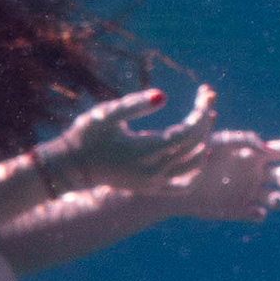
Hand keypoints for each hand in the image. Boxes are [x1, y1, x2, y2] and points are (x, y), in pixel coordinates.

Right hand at [39, 84, 216, 188]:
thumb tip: (163, 96)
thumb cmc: (87, 135)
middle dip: (204, 117)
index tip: (205, 91)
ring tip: (205, 118)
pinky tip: (201, 154)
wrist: (72, 166)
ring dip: (204, 140)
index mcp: (147, 150)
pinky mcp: (151, 189)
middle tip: (207, 95)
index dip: (201, 110)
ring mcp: (154, 183)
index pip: (189, 131)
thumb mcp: (107, 114)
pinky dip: (197, 171)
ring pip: (195, 164)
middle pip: (195, 144)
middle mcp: (155, 171)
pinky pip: (184, 186)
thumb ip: (135, 104)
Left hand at [160, 129, 279, 223]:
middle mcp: (256, 173)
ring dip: (279, 198)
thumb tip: (263, 144)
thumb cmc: (196, 155)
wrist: (175, 182)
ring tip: (274, 199)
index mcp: (254, 153)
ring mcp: (249, 193)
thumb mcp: (217, 139)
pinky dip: (260, 214)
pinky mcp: (240, 211)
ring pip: (275, 197)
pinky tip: (254, 211)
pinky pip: (258, 215)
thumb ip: (240, 138)